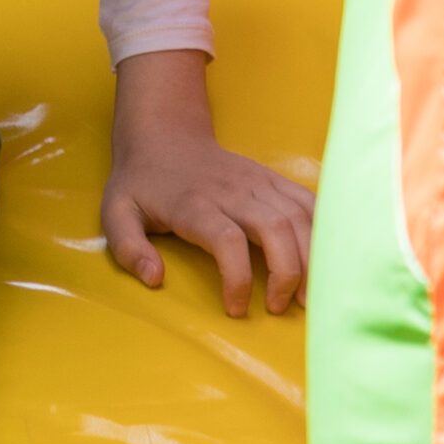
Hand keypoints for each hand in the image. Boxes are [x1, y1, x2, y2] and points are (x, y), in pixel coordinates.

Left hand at [100, 49, 312, 315]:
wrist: (164, 134)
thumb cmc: (141, 183)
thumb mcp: (116, 213)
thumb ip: (128, 248)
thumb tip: (155, 279)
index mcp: (193, 203)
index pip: (225, 239)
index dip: (237, 278)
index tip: (235, 309)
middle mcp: (231, 190)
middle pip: (274, 227)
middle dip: (287, 272)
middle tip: (282, 308)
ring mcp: (257, 181)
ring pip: (299, 215)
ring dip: (313, 257)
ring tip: (309, 297)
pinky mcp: (273, 179)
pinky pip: (310, 202)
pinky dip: (326, 230)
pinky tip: (327, 261)